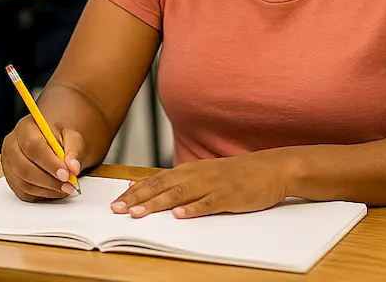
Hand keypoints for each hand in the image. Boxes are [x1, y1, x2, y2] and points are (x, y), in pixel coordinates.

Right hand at [0, 114, 84, 200]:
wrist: (53, 141)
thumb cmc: (59, 137)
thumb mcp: (72, 136)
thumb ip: (75, 150)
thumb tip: (73, 167)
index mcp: (25, 128)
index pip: (33, 146)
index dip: (49, 163)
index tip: (66, 174)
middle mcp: (12, 145)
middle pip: (24, 168)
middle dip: (49, 180)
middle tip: (69, 184)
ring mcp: (9, 164)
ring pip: (24, 183)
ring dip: (48, 189)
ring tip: (66, 187)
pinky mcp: (12, 179)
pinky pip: (24, 193)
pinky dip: (42, 195)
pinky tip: (55, 189)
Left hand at [111, 151, 290, 218]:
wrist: (270, 168)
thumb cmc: (233, 174)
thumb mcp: (202, 174)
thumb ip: (176, 181)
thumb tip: (144, 187)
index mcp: (188, 170)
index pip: (154, 180)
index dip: (134, 191)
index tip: (115, 201)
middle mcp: (195, 175)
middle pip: (160, 187)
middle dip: (137, 198)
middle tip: (118, 209)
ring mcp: (212, 185)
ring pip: (179, 194)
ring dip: (157, 204)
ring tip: (139, 213)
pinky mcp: (228, 196)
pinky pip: (208, 203)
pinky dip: (193, 209)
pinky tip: (180, 215)